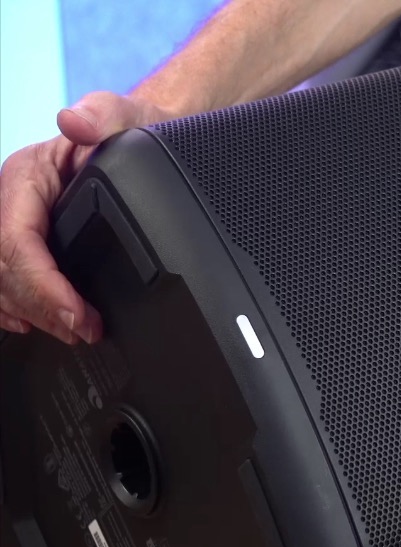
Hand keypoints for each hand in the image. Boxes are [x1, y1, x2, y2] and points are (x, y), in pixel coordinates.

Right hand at [0, 92, 171, 343]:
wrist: (142, 138)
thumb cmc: (132, 129)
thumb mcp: (126, 117)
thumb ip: (104, 116)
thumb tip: (74, 122)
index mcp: (27, 175)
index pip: (15, 238)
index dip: (41, 283)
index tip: (76, 313)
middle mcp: (14, 202)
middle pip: (3, 267)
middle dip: (40, 307)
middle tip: (84, 330)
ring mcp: (19, 223)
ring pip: (1, 279)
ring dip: (33, 313)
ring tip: (76, 332)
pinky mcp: (30, 242)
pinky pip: (6, 279)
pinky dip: (20, 307)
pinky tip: (38, 322)